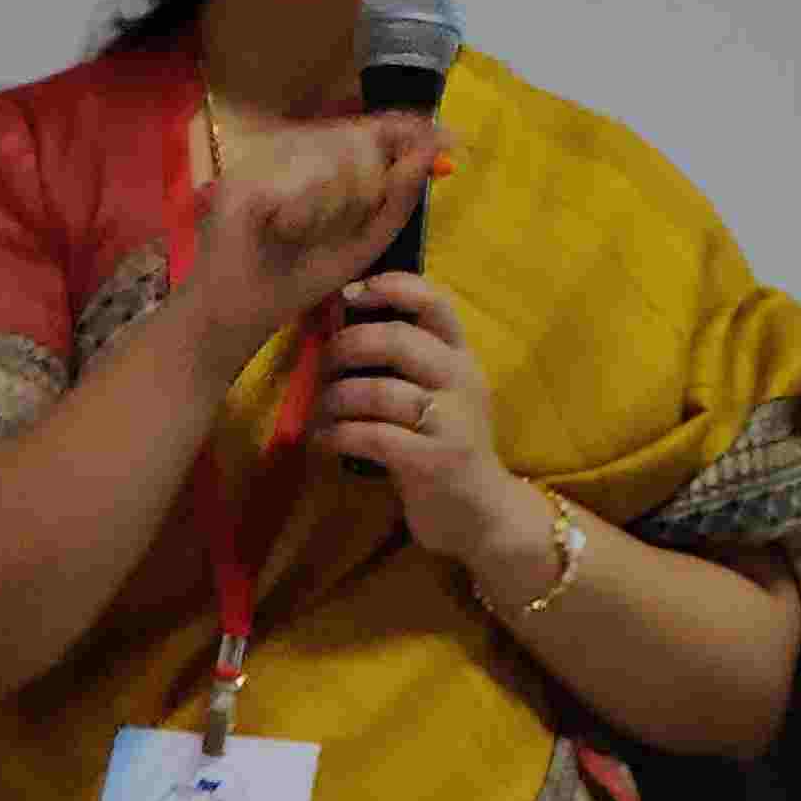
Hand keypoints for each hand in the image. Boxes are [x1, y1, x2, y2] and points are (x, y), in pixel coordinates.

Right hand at [182, 114, 436, 371]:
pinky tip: (281, 234)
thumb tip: (430, 151)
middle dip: (367, 188)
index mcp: (314, 159)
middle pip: (358, 141)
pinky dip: (305, 218)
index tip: (448, 139)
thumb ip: (398, 197)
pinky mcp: (240, 179)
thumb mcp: (363, 240)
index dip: (407, 129)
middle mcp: (285, 149)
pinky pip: (305, 185)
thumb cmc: (297, 277)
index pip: (369, 127)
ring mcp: (260, 159)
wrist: (235, 318)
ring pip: (336, 160)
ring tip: (302, 236)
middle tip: (337, 228)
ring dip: (334, 208)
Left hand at [315, 272, 520, 566]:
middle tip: (324, 361)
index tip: (350, 293)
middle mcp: (461, 380)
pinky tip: (323, 441)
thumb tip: (343, 326)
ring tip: (319, 412)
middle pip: (398, 340)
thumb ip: (407, 363)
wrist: (481, 512)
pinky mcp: (433, 460)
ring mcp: (451, 421)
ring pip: (378, 391)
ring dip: (335, 398)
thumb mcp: (439, 394)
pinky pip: (372, 436)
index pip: (436, 302)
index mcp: (461, 357)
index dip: (392, 287)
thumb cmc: (445, 445)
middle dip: (348, 345)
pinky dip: (337, 435)